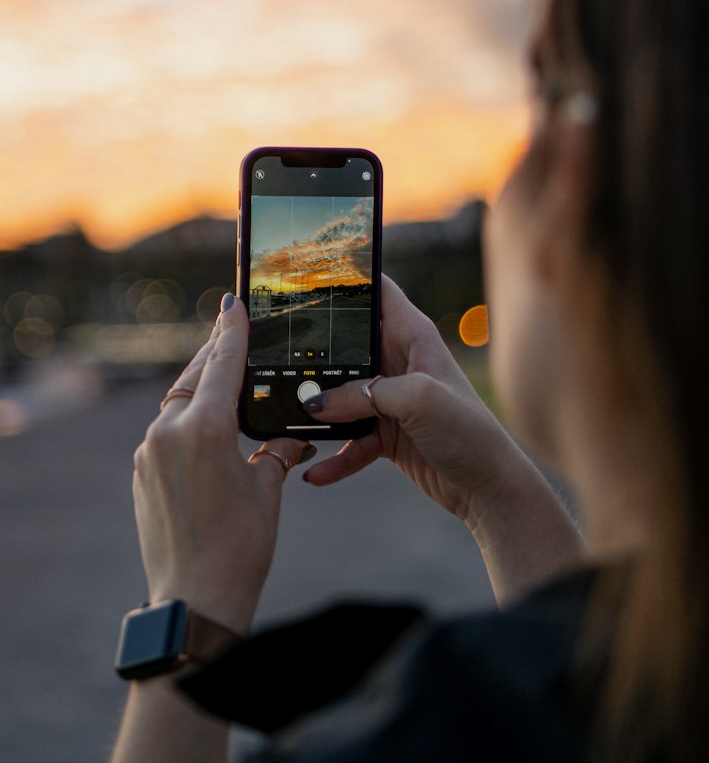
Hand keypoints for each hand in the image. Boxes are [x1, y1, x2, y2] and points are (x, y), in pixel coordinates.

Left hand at [133, 295, 309, 634]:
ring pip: (178, 402)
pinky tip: (207, 425)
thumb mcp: (267, 492)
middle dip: (215, 354)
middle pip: (195, 376)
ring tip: (225, 378)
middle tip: (231, 328)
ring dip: (200, 388)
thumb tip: (292, 437)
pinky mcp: (141, 470)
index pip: (222, 364)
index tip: (232, 304)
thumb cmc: (240, 548)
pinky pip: (166, 431)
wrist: (194, 601)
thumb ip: (276, 454)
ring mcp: (149, 451)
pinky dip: (187, 419)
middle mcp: (168, 431)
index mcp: (204, 428)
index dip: (232, 332)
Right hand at [305, 275, 535, 531]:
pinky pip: (349, 440)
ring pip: (339, 395)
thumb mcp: (417, 400)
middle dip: (312, 351)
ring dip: (317, 410)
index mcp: (412, 335)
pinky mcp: (385, 433)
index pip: (375, 290)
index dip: (345, 277)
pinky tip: (316, 473)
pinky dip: (334, 456)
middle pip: (345, 344)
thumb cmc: (469, 432)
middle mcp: (398, 361)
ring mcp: (389, 398)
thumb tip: (315, 404)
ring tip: (287, 420)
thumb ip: (363, 394)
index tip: (304, 273)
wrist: (490, 489)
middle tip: (272, 353)